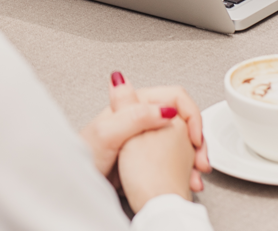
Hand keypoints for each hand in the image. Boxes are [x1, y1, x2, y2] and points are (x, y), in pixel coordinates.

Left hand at [82, 81, 207, 193]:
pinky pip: (174, 157)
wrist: (77, 180)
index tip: (193, 138)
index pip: (175, 97)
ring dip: (193, 155)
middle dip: (196, 138)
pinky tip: (186, 179)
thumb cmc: (85, 155)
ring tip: (196, 172)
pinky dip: (185, 168)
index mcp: (134, 102)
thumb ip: (134, 117)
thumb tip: (163, 108)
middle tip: (200, 159)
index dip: (190, 116)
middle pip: (182, 118)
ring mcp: (145, 135)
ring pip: (181, 139)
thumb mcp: (108, 134)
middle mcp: (141, 115)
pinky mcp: (147, 155)